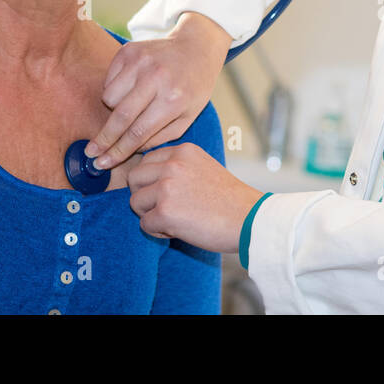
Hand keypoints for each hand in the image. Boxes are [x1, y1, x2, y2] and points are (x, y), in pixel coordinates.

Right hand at [85, 11, 231, 168]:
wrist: (195, 47)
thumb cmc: (192, 88)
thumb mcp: (186, 118)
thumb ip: (158, 138)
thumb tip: (128, 151)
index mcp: (173, 99)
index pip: (138, 132)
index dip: (118, 151)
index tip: (102, 163)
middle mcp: (156, 78)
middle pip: (120, 116)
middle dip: (103, 138)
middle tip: (90, 152)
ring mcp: (141, 61)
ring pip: (109, 97)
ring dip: (113, 109)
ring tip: (131, 106)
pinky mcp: (128, 50)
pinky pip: (108, 80)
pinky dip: (114, 90)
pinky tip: (131, 88)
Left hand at [128, 142, 264, 252]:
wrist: (250, 220)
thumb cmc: (229, 199)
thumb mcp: (203, 167)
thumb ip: (177, 167)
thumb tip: (148, 179)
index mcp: (183, 151)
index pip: (146, 160)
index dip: (152, 180)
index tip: (168, 193)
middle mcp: (172, 164)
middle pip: (134, 178)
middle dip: (144, 195)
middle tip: (165, 208)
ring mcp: (167, 187)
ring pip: (135, 201)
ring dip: (150, 214)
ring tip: (175, 219)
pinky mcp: (165, 212)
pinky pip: (144, 224)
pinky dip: (158, 232)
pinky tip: (179, 230)